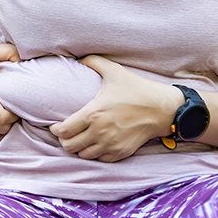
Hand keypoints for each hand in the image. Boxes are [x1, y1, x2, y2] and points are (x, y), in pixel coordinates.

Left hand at [49, 55, 180, 161]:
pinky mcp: (120, 152)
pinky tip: (94, 144)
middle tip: (66, 133)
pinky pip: (100, 159)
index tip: (55, 126)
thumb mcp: (114, 71)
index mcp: (94, 113)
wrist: (162, 108)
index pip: (64, 130)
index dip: (55, 130)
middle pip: (70, 146)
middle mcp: (100, 132)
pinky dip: (94, 154)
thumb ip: (93, 62)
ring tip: (79, 139)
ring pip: (83, 155)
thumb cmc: (137, 89)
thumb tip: (78, 58)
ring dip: (79, 148)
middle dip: (64, 141)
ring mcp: (110, 144)